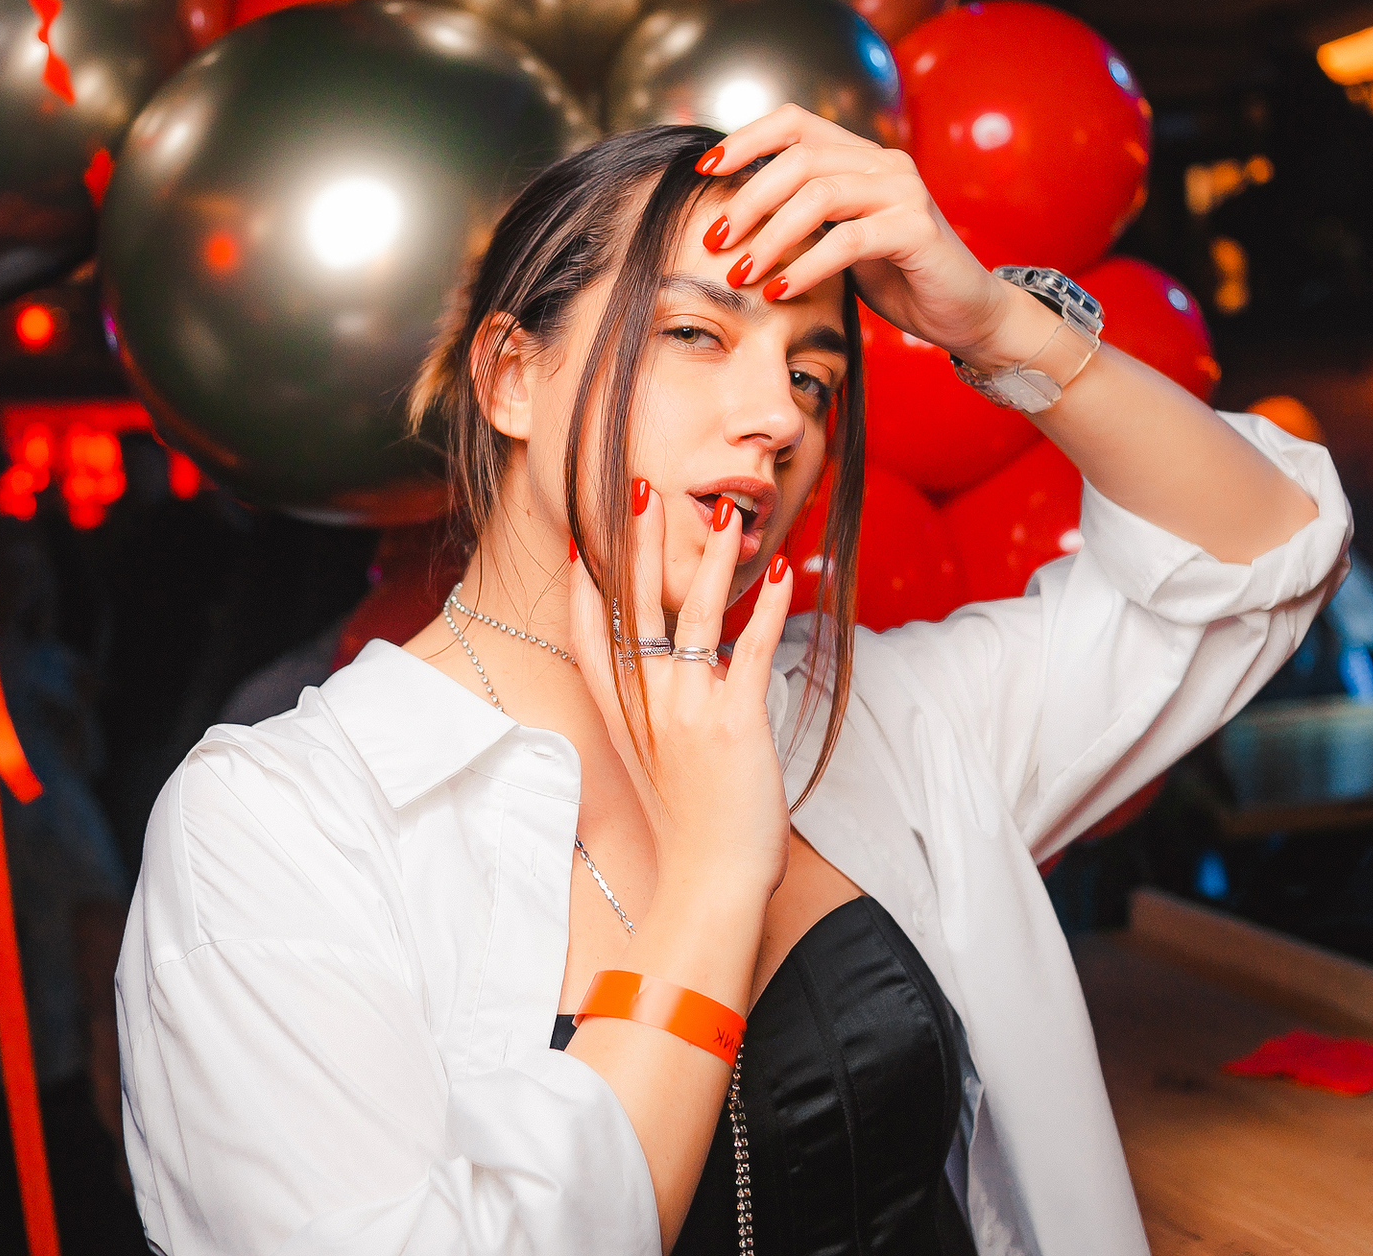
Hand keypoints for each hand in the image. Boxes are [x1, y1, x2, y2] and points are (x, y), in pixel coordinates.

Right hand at [569, 482, 795, 900]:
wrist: (709, 883)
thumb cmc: (689, 830)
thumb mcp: (655, 768)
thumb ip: (659, 717)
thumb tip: (687, 672)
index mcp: (620, 717)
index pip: (591, 635)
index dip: (587, 584)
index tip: (588, 537)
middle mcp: (644, 706)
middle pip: (633, 608)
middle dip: (637, 543)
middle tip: (639, 488)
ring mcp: (685, 711)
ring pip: (693, 615)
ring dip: (711, 559)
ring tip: (727, 514)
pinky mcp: (732, 723)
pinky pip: (752, 650)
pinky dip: (770, 609)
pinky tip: (785, 576)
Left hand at [694, 104, 1033, 366]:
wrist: (964, 313)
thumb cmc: (897, 279)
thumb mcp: (839, 242)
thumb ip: (802, 221)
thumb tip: (732, 218)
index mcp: (861, 157)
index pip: (795, 122)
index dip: (747, 139)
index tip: (705, 170)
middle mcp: (884, 163)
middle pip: (799, 159)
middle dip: (748, 200)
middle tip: (715, 240)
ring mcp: (904, 192)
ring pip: (819, 194)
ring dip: (770, 236)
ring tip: (740, 272)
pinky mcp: (917, 230)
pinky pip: (847, 240)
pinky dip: (805, 266)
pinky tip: (779, 291)